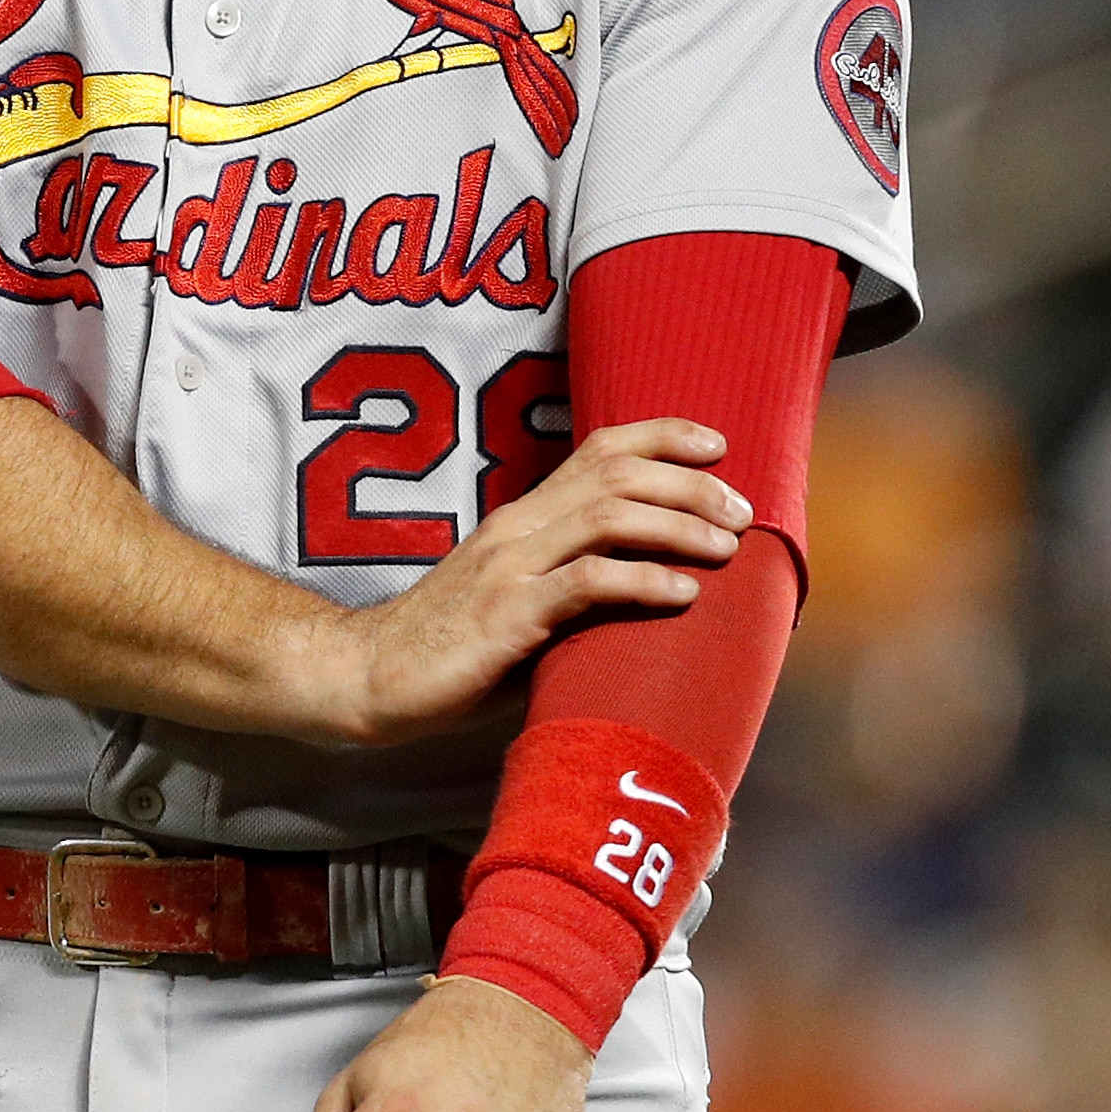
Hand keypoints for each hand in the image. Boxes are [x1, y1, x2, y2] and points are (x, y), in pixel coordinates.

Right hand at [323, 420, 745, 748]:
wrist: (368, 675)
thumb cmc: (449, 646)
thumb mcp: (515, 598)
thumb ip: (570, 584)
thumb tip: (647, 596)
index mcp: (522, 518)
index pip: (597, 449)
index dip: (663, 436)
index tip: (717, 445)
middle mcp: (519, 528)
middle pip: (616, 474)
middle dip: (692, 486)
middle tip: (741, 514)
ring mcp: (511, 568)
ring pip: (610, 517)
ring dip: (680, 526)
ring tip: (727, 548)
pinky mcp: (508, 615)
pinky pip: (586, 583)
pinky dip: (643, 581)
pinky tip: (682, 594)